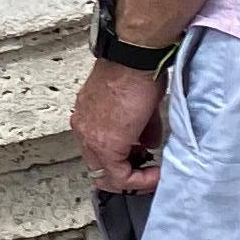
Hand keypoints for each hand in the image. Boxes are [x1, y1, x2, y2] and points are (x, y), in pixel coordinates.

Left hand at [73, 56, 166, 194]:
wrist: (134, 59)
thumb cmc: (135, 70)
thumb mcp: (138, 105)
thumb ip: (140, 128)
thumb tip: (148, 142)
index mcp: (87, 116)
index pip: (99, 150)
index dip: (123, 161)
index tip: (144, 161)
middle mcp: (84, 128)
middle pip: (100, 166)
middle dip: (127, 173)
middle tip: (147, 173)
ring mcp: (90, 136)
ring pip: (107, 174)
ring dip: (133, 178)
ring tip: (153, 174)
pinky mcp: (105, 143)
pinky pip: (119, 176)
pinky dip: (139, 180)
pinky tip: (155, 174)